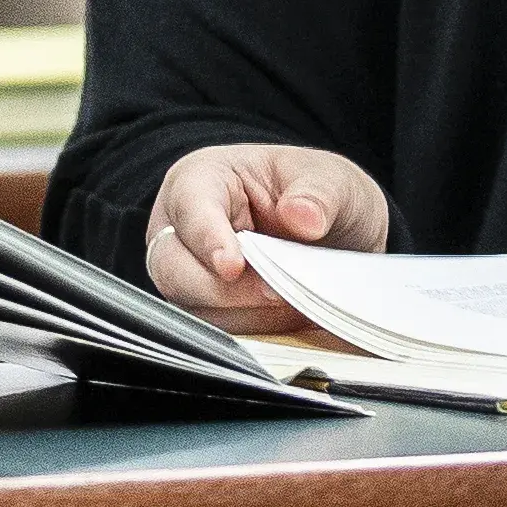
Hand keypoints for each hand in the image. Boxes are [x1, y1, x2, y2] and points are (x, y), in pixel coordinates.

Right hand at [147, 140, 388, 319]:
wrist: (334, 233)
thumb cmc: (315, 194)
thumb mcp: (331, 181)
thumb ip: (319, 194)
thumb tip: (302, 215)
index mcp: (201, 178)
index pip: (190, 206)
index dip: (208, 239)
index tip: (233, 267)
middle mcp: (181, 227)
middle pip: (172, 268)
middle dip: (223, 290)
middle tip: (275, 294)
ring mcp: (188, 271)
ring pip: (192, 306)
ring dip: (244, 313)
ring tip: (290, 302)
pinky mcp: (204, 306)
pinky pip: (214, 329)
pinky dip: (253, 328)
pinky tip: (285, 315)